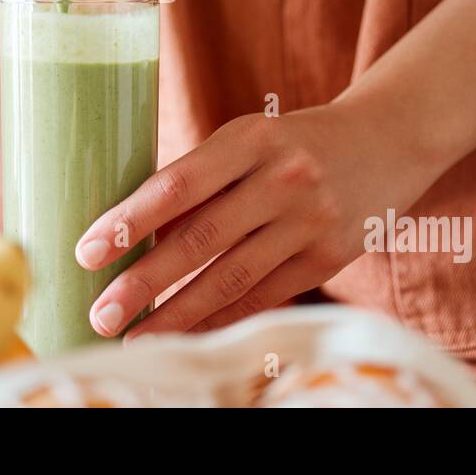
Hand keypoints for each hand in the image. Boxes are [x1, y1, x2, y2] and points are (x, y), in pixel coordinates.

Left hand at [75, 100, 435, 338]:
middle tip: (101, 312)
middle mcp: (283, 177)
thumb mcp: (248, 139)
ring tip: (136, 337)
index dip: (129, 221)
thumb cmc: (293, 141)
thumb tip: (135, 237)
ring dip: (178, 315)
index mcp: (251, 137)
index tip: (87, 252)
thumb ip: (200, 179)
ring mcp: (311, 220)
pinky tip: (188, 336)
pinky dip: (222, 320)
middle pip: (201, 239)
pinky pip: (265, 296)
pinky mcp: (330, 256)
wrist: (389, 140)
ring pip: (232, 278)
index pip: (178, 185)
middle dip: (144, 282)